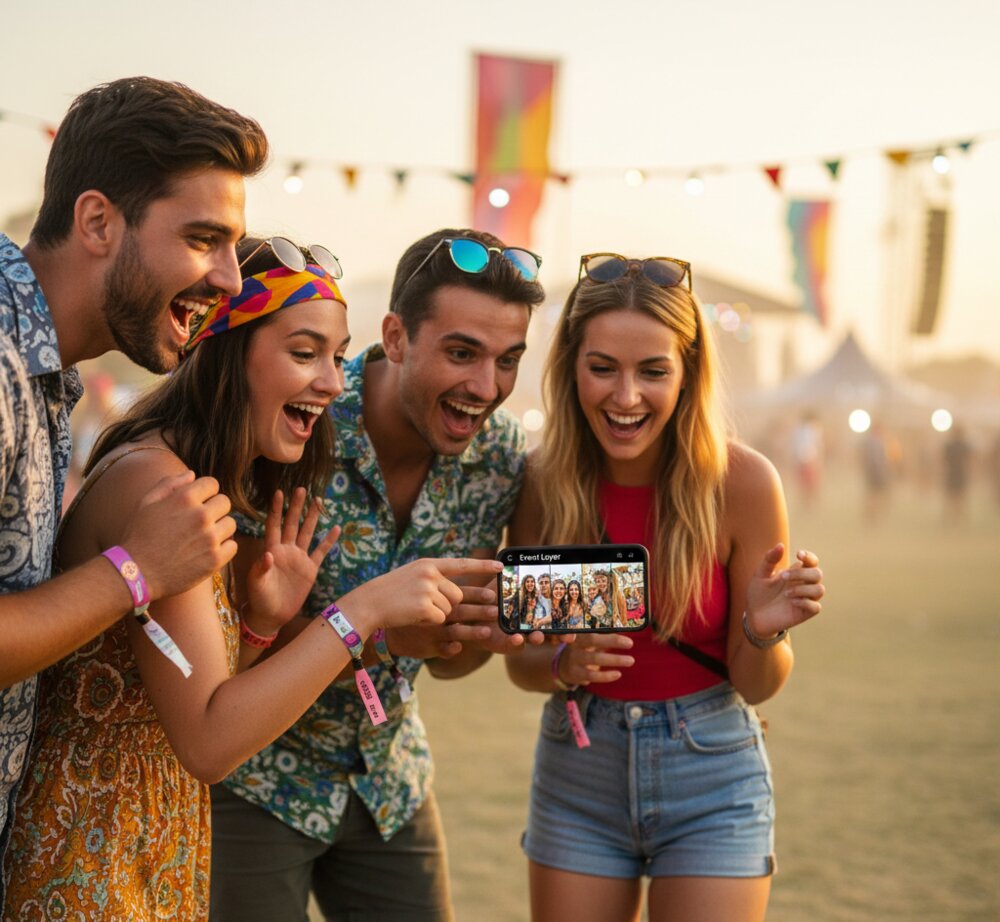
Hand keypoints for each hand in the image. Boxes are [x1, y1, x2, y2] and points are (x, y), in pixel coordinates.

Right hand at [124, 471, 236, 599]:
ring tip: (202, 537)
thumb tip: (192, 474)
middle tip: (199, 522)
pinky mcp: (215, 559)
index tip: (198, 502)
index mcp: (185, 498)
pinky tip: (207, 550)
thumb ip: (169, 484)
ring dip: (219, 528)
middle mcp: (201, 516)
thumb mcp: (147, 503)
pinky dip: (223, 548)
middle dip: (214, 509)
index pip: (212, 484)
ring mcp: (210, 538)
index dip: (205, 492)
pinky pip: (232, 545)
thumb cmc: (139, 536)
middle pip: (224, 502)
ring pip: (231, 524)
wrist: (135, 574)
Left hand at [244, 489, 340, 634]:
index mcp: (271, 550)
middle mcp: (286, 550)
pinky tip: (336, 528)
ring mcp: (299, 558)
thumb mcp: (256, 584)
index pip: (274, 525)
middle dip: (296, 507)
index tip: (279, 492)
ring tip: (318, 501)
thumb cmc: (259, 598)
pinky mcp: (310, 569)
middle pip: (292, 524)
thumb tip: (268, 555)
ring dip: (312, 518)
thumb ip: (261, 569)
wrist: (272, 615)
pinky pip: (321, 552)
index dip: (276, 509)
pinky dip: (328, 541)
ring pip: (307, 533)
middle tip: (301, 489)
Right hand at [339, 557, 503, 633]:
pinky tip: (413, 616)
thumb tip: (457, 590)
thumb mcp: (412, 575)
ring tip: (415, 609)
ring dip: (437, 614)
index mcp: (429, 564)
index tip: (501, 567)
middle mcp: (430, 574)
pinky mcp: (425, 608)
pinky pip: (440, 620)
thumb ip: (434, 578)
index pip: (462, 564)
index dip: (483, 566)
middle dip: (448, 604)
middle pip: (457, 595)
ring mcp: (428, 590)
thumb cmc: (390, 592)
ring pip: (450, 609)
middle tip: (427, 605)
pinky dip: (429, 622)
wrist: (369, 603)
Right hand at [555, 633, 634, 685]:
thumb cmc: (582, 649)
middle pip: (592, 640)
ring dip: (614, 660)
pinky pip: (592, 675)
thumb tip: (626, 628)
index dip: (605, 630)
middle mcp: (575, 645)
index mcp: (579, 634)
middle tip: (630, 643)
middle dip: (612, 641)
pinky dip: (606, 676)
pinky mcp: (576, 674)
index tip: (622, 631)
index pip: (592, 629)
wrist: (561, 666)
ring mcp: (574, 660)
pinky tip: (618, 674)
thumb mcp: (588, 640)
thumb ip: (604, 635)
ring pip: (594, 659)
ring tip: (631, 660)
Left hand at [745, 545, 824, 639]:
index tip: (798, 554)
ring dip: (803, 589)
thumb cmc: (758, 594)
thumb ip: (769, 560)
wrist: (753, 616)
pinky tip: (791, 602)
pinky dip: (805, 602)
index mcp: (795, 573)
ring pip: (820, 589)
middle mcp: (803, 585)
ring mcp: (806, 599)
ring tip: (785, 593)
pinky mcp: (805, 612)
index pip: (812, 562)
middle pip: (817, 574)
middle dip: (801, 573)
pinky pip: (816, 607)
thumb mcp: (760, 575)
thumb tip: (780, 545)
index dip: (810, 557)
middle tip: (782, 577)